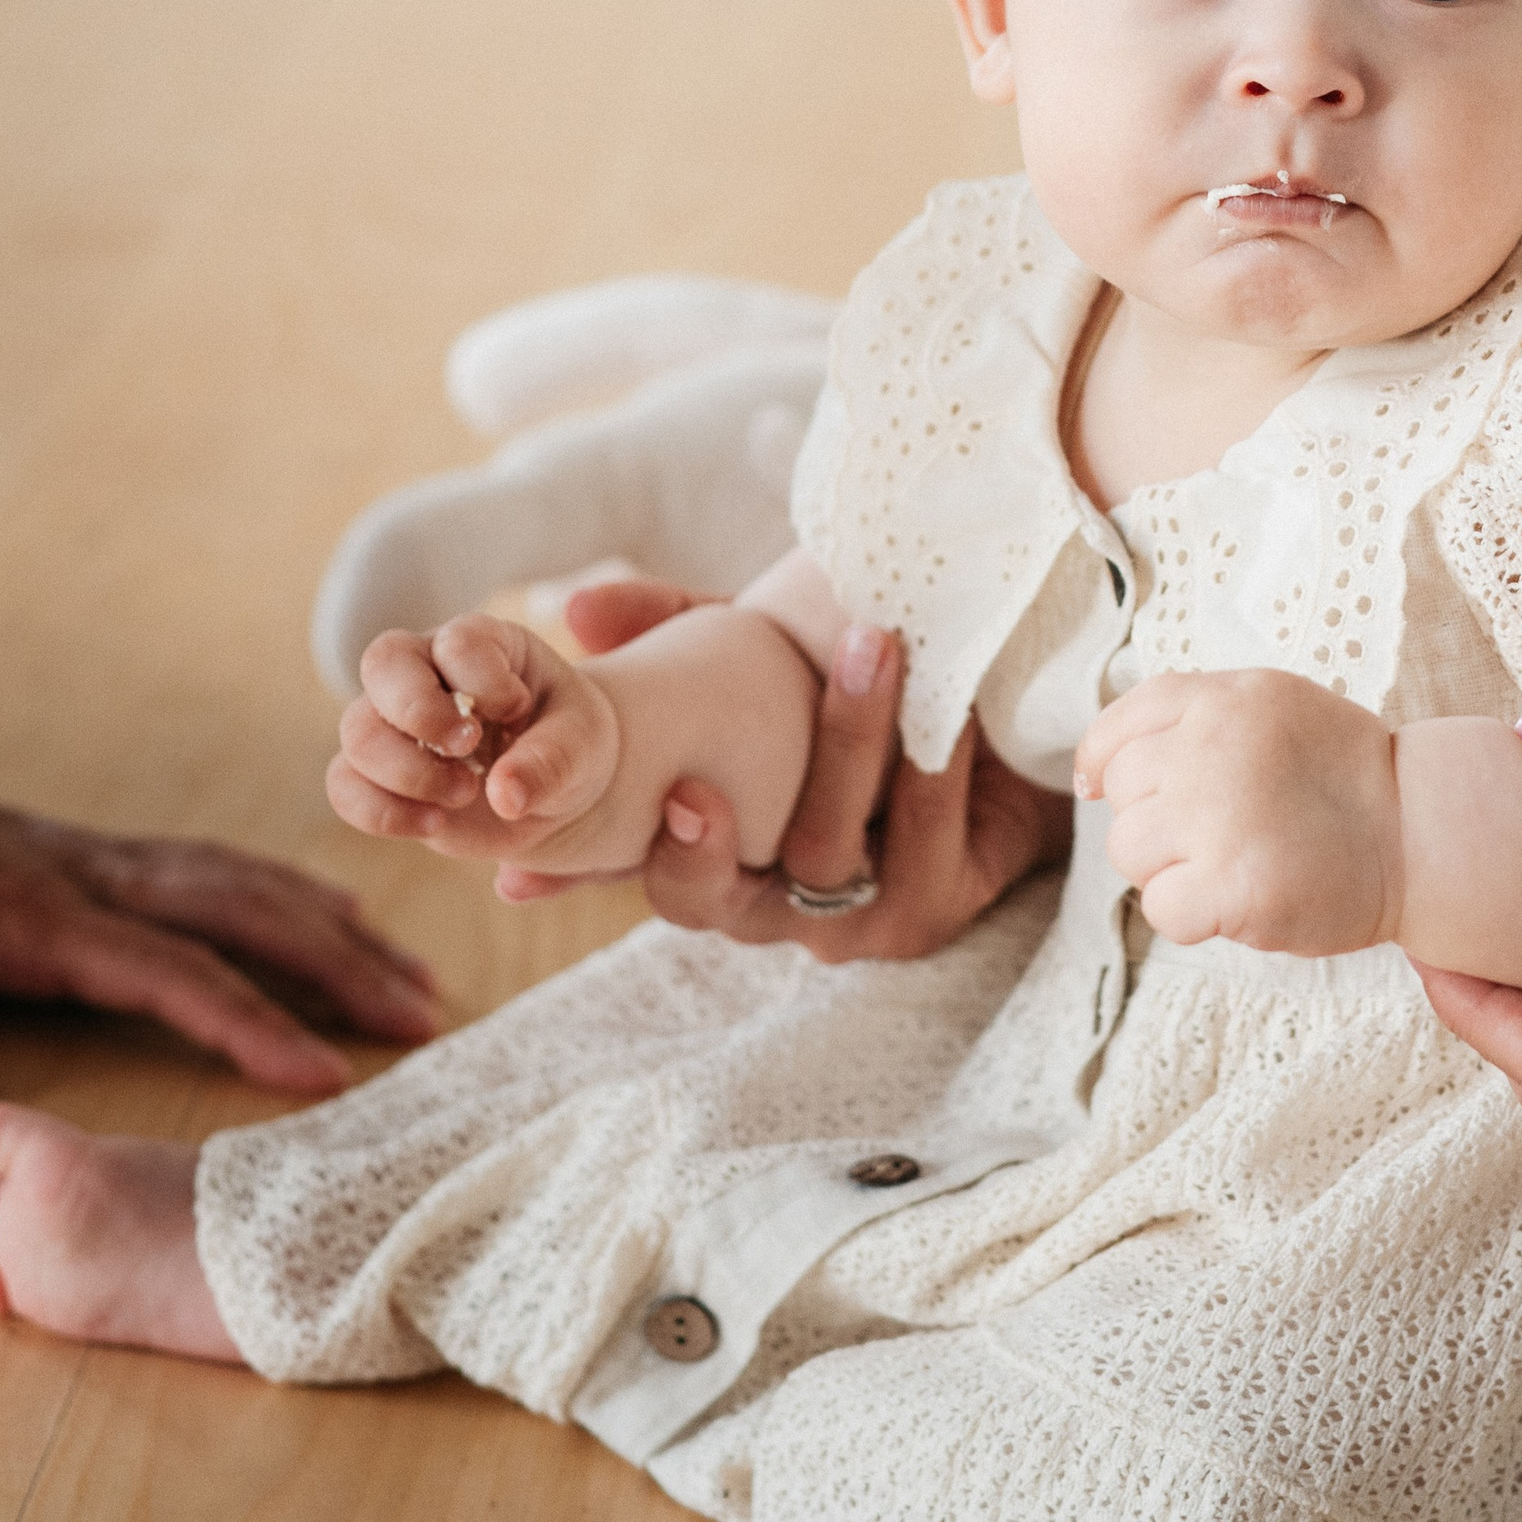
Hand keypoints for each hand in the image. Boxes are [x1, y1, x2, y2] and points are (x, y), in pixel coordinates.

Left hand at [0, 802, 439, 1101]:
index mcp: (40, 918)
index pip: (170, 972)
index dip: (251, 1021)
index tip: (325, 1072)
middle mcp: (98, 878)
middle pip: (242, 912)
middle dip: (339, 963)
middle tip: (421, 1016)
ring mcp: (111, 860)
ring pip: (247, 880)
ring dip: (335, 926)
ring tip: (409, 973)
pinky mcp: (111, 857)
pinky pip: (224, 867)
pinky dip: (292, 891)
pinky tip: (336, 915)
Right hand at [329, 616, 620, 871]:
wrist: (554, 793)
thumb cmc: (570, 746)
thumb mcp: (581, 746)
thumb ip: (549, 763)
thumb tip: (504, 797)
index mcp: (484, 643)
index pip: (457, 641)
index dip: (481, 679)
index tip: (518, 709)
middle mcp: (428, 671)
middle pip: (382, 664)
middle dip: (420, 712)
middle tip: (469, 748)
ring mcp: (396, 722)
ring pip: (357, 731)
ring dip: (408, 773)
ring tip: (464, 794)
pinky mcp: (380, 775)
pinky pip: (344, 785)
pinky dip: (380, 812)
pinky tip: (433, 824)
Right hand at [560, 584, 1071, 956]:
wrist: (998, 736)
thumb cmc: (854, 692)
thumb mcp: (761, 649)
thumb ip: (679, 625)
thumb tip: (577, 605)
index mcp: (708, 848)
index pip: (624, 868)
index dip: (572, 870)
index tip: (523, 869)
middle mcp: (763, 898)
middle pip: (702, 899)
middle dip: (694, 848)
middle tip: (693, 784)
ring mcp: (844, 916)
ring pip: (823, 856)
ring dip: (845, 749)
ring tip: (872, 648)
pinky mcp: (928, 909)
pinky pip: (921, 848)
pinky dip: (931, 775)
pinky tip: (949, 711)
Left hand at [1074, 669, 1400, 953]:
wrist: (1420, 831)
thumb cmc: (1345, 775)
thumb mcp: (1272, 704)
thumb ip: (1194, 716)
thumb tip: (1095, 771)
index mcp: (1222, 699)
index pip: (1120, 724)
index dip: (1104, 760)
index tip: (1102, 786)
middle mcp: (1210, 749)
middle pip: (1122, 792)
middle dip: (1156, 818)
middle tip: (1219, 830)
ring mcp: (1217, 817)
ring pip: (1129, 851)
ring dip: (1170, 869)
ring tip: (1232, 862)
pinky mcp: (1231, 886)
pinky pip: (1161, 909)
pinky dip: (1190, 916)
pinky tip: (1236, 901)